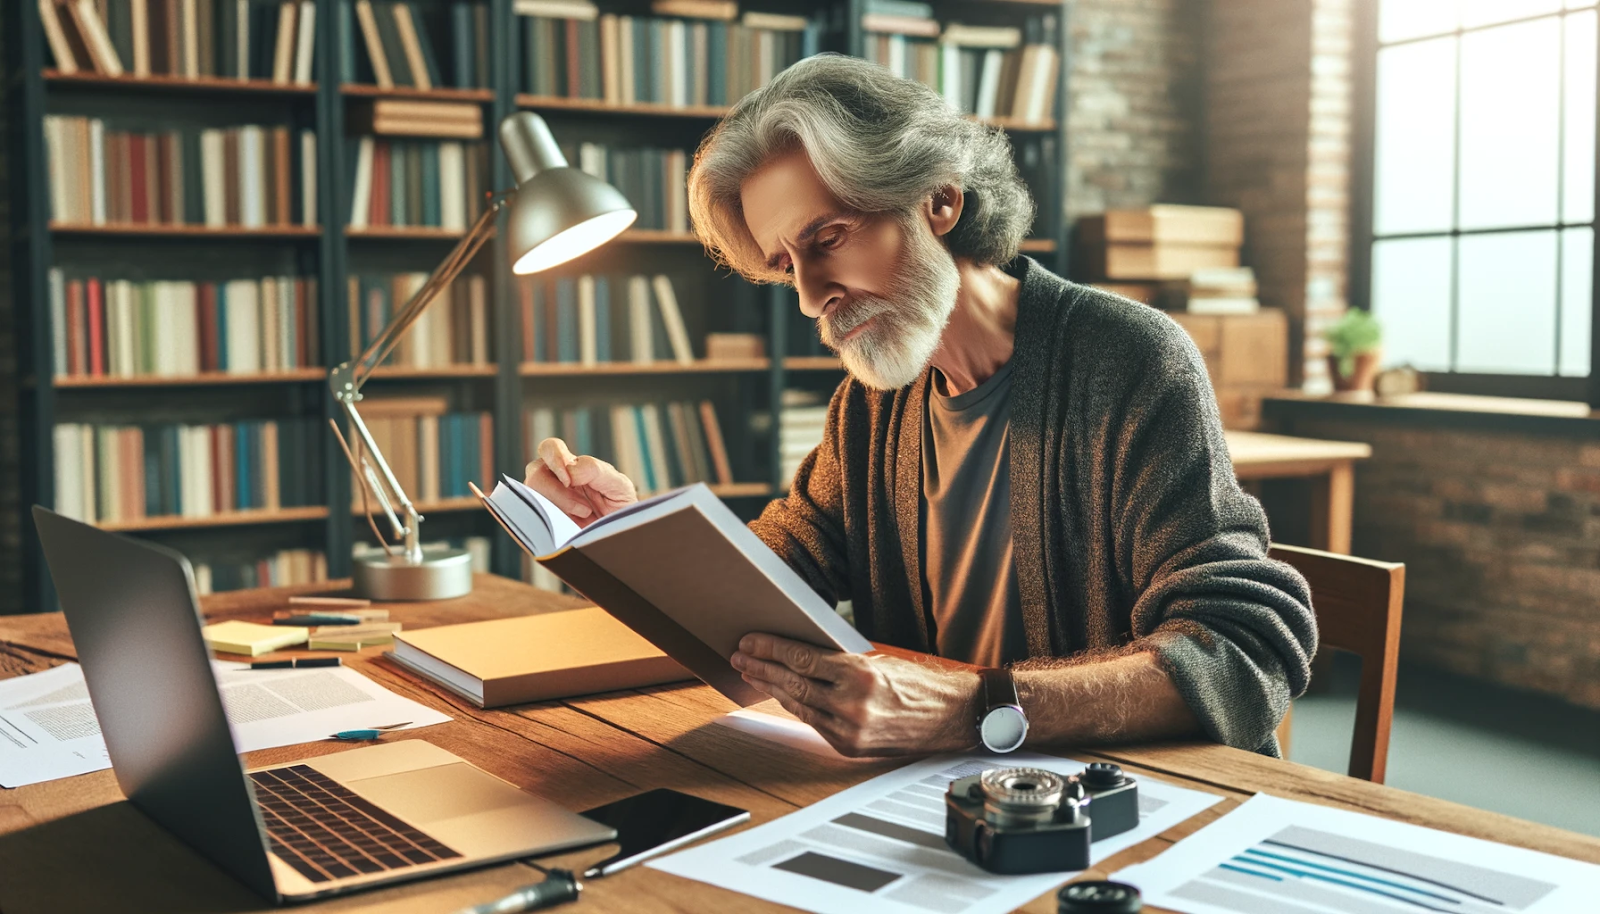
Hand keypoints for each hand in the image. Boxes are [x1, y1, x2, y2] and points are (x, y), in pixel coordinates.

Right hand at [524, 438, 637, 527]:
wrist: (623, 535)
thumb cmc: (621, 506)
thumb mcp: (619, 485)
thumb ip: (595, 470)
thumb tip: (569, 469)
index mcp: (570, 466)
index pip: (549, 449)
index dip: (553, 459)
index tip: (569, 480)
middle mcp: (553, 481)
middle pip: (535, 474)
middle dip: (557, 493)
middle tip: (584, 509)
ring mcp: (546, 503)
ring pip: (532, 499)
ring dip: (559, 509)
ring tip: (584, 517)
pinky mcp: (544, 525)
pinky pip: (535, 522)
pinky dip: (553, 526)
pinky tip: (572, 529)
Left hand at [730, 633, 981, 756]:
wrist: (951, 717)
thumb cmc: (920, 684)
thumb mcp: (878, 660)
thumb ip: (840, 660)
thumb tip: (800, 651)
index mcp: (861, 675)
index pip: (802, 658)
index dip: (771, 649)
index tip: (751, 641)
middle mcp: (852, 705)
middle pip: (793, 682)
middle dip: (762, 668)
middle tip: (741, 656)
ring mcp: (849, 730)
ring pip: (798, 705)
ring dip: (771, 688)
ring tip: (751, 673)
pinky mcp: (849, 747)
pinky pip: (812, 722)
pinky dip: (794, 706)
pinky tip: (780, 693)